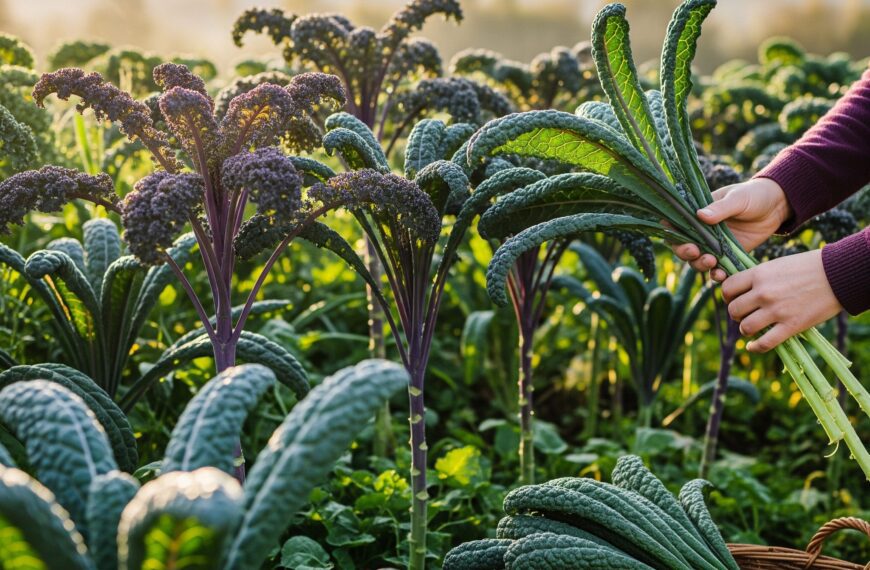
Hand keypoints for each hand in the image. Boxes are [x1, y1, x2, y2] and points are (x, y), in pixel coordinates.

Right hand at [672, 178, 791, 280]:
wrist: (777, 207)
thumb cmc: (754, 195)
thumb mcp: (738, 198)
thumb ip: (720, 208)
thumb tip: (700, 215)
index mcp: (698, 212)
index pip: (676, 224)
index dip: (671, 233)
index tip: (676, 238)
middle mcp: (702, 230)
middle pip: (682, 246)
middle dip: (685, 252)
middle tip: (695, 252)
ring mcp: (714, 244)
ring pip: (697, 260)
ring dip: (700, 264)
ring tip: (711, 263)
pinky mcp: (727, 256)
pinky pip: (717, 269)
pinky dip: (716, 274)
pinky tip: (721, 275)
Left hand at [722, 249, 841, 352]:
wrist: (837, 274)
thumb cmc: (807, 267)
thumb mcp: (776, 265)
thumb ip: (758, 278)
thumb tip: (742, 290)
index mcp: (759, 274)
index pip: (727, 289)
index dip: (728, 296)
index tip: (734, 299)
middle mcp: (764, 293)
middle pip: (733, 310)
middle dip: (736, 314)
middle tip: (744, 314)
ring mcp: (776, 310)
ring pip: (745, 327)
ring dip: (745, 329)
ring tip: (752, 327)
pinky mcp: (791, 326)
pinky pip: (765, 343)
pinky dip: (755, 347)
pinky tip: (753, 346)